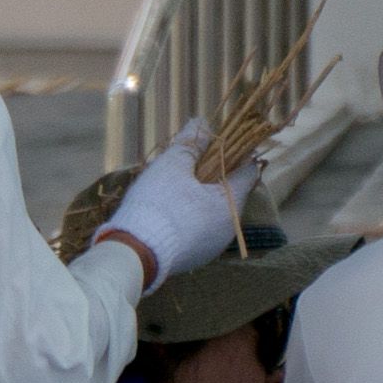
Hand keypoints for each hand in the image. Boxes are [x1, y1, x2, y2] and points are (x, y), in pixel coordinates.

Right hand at [98, 117, 256, 290]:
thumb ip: (190, 143)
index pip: (249, 171)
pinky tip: (168, 214)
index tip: (219, 145)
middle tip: (190, 166)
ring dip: (201, 200)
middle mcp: (228, 229)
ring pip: (213, 215)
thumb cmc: (158, 205)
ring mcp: (211, 248)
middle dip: (214, 178)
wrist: (134, 254)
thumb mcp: (172, 166)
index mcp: (231, 204)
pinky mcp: (193, 260)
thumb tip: (201, 122)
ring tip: (175, 190)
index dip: (237, 154)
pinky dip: (189, 220)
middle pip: (229, 194)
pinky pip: (198, 233)